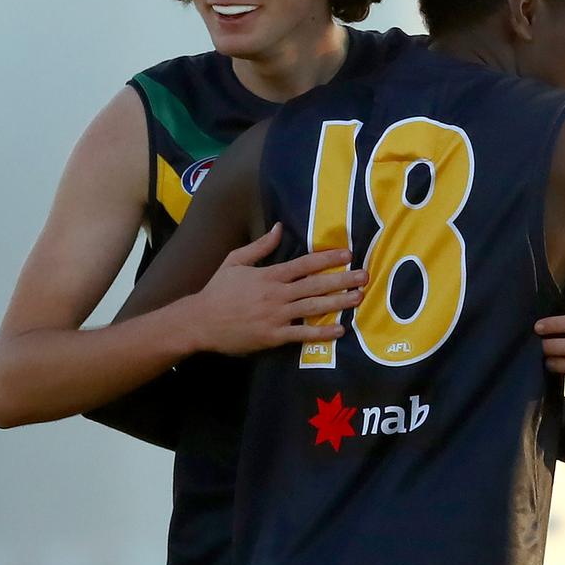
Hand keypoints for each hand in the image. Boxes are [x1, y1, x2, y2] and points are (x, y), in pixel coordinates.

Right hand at [186, 223, 367, 354]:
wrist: (200, 321)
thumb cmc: (218, 291)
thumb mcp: (235, 261)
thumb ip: (260, 246)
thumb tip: (279, 227)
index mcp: (269, 276)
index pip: (304, 264)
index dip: (327, 259)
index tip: (347, 255)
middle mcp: (276, 294)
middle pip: (315, 285)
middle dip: (342, 280)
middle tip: (364, 276)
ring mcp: (276, 316)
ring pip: (313, 308)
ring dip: (338, 303)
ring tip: (358, 298)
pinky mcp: (273, 336)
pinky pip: (301, 335)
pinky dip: (321, 333)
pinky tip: (339, 330)